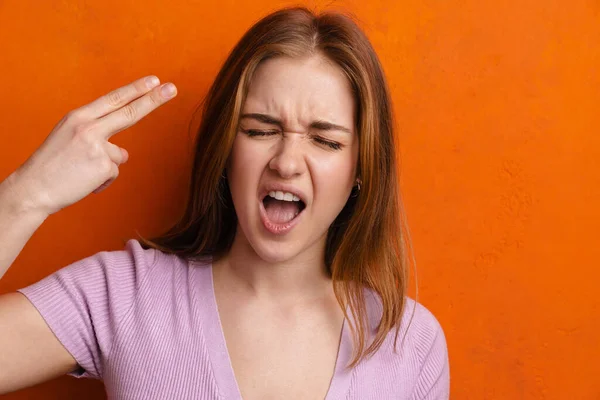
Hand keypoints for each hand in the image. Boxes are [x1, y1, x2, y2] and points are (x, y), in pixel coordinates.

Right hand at [10, 76, 176, 216]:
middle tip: (172, 88)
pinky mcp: (103, 166)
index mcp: (79, 117)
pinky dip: (101, 181)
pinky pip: (113, 173)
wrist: (33, 189)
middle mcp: (88, 127)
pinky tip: (83, 181)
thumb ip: (97, 136)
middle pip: (129, 112)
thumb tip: (123, 152)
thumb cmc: (52, 165)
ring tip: (79, 171)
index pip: (113, 99)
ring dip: (105, 166)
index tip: (154, 80)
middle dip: (153, 100)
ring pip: (119, 155)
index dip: (135, 90)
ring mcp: (97, 146)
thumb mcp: (69, 138)